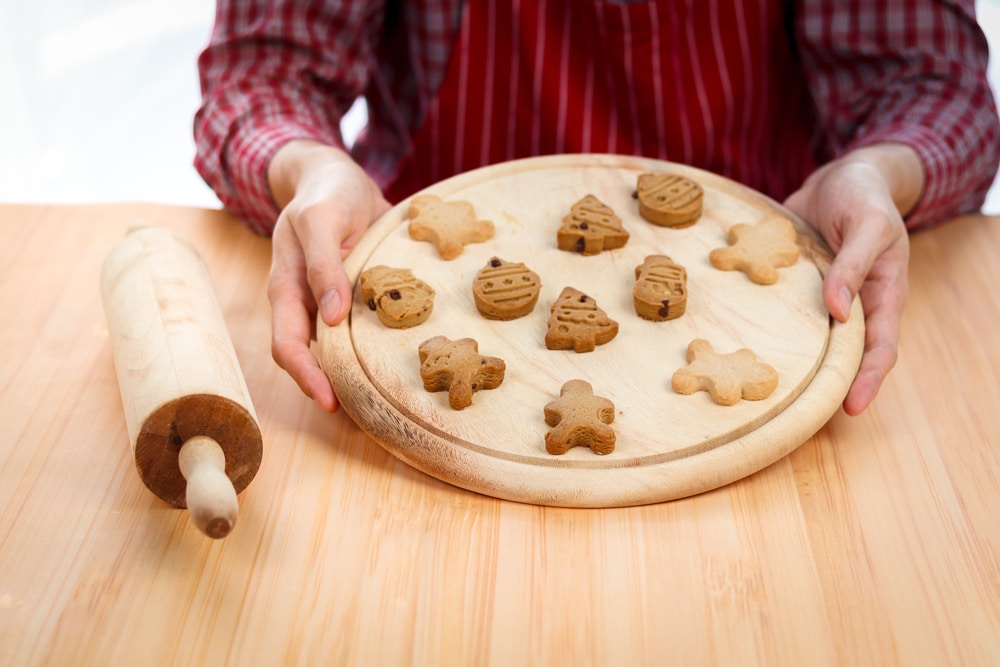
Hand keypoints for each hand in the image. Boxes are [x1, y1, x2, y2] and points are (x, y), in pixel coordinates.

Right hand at [267, 140, 390, 411]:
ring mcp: (323, 302)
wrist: (333, 177)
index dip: (306, 377)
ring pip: (332, 350)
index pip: (287, 345)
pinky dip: (369, 350)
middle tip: (362, 414)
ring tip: (379, 400)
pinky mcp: (348, 297)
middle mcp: (302, 302)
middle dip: (328, 388)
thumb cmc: (326, 194)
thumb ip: (324, 265)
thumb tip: (330, 319)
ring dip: (349, 374)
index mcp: (286, 287)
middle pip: (307, 358)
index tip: (331, 402)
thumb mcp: (323, 220)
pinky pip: (355, 332)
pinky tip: (393, 362)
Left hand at [784, 144, 920, 414]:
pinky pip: (782, 314)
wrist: (842, 178)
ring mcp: (822, 299)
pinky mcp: (795, 288)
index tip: (850, 407)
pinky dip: (763, 328)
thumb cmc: (864, 198)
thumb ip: (854, 265)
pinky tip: (735, 345)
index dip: (868, 380)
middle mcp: (852, 305)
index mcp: (882, 294)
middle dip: (827, 387)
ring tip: (761, 391)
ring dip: (792, 363)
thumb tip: (840, 312)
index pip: (880, 348)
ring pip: (809, 340)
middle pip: (843, 355)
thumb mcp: (867, 225)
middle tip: (801, 416)